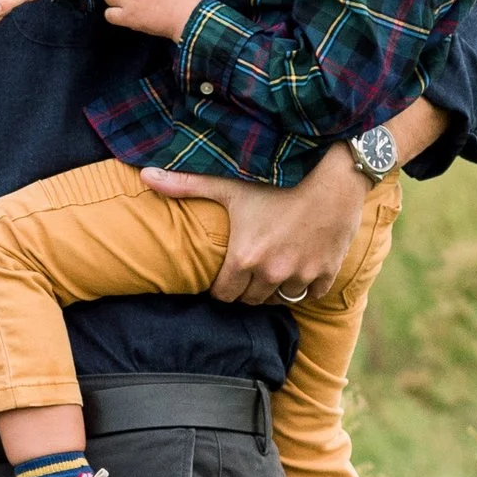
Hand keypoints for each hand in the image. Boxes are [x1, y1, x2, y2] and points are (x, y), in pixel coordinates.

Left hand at [141, 139, 365, 305]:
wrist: (332, 177)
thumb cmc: (277, 180)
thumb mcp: (229, 185)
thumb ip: (185, 186)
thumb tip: (144, 176)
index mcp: (244, 258)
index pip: (223, 296)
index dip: (221, 287)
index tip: (224, 276)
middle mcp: (271, 273)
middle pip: (250, 300)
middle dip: (245, 289)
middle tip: (247, 271)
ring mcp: (300, 275)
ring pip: (279, 299)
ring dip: (272, 289)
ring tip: (270, 269)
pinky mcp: (326, 273)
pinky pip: (310, 295)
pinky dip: (304, 286)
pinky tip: (299, 267)